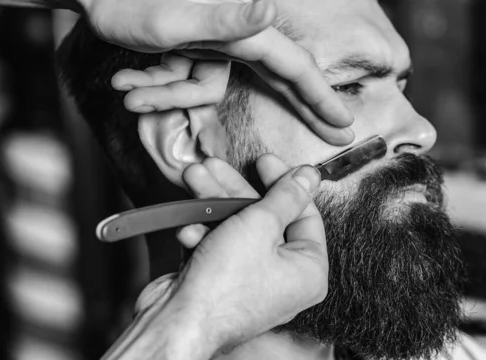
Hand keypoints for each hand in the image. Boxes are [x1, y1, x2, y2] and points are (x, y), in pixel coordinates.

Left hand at [90, 0, 353, 144]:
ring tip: (130, 90)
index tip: (344, 123)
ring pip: (206, 92)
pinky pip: (186, 85)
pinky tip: (130, 81)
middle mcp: (237, 37)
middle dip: (303, 107)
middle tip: (335, 134)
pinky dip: (158, 87)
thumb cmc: (135, 2)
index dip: (321, 97)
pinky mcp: (195, 53)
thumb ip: (228, 21)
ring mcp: (215, 47)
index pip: (294, 67)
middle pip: (281, 79)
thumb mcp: (178, 19)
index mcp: (244, 31)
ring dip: (167, 95)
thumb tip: (270, 13)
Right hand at [103, 155, 327, 359]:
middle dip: (235, 189)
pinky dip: (203, 235)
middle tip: (218, 167)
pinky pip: (219, 247)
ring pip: (237, 228)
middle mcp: (284, 277)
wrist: (176, 323)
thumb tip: (309, 176)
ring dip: (213, 205)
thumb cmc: (224, 286)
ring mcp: (252, 280)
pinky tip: (189, 231)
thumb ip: (285, 195)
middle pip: (265, 218)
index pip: (305, 214)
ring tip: (194, 179)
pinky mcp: (223, 281)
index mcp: (308, 270)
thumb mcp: (260, 224)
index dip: (284, 183)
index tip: (266, 162)